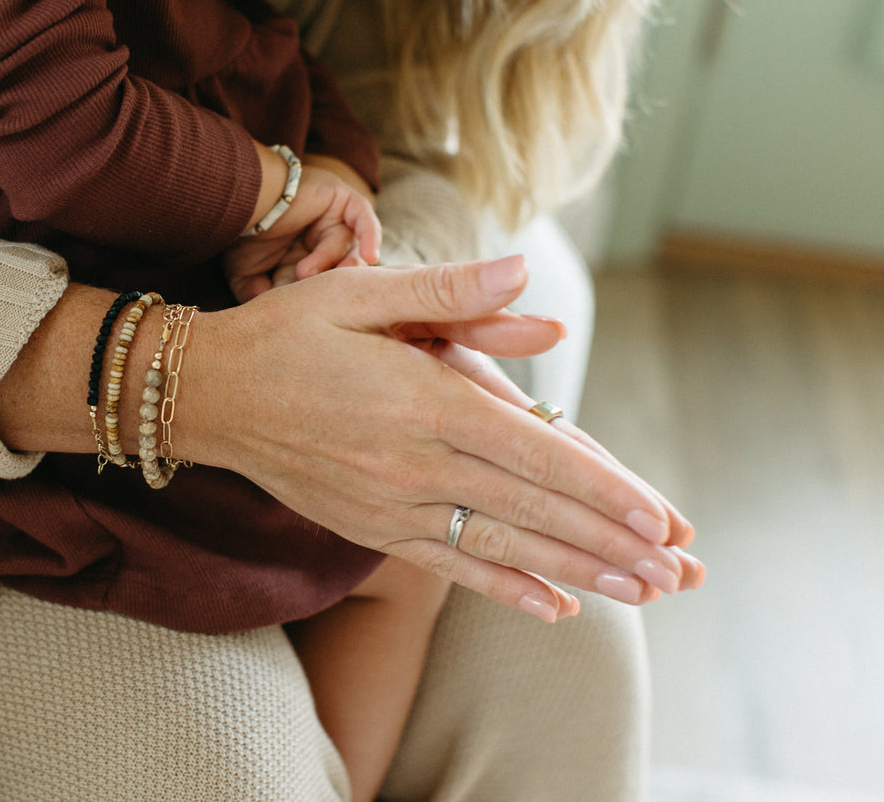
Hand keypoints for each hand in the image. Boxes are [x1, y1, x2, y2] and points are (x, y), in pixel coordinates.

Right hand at [180, 256, 702, 621]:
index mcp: (421, 400)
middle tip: (678, 566)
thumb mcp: (360, 293)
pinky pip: (448, 567)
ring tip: (641, 593)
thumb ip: (448, 292)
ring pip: (501, 547)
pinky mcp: (370, 530)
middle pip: (532, 509)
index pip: (534, 452)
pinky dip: (504, 590)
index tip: (660, 516)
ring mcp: (390, 506)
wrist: (206, 395)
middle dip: (612, 541)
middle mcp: (412, 463)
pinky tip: (554, 610)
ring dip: (577, 573)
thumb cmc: (286, 332)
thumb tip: (523, 274)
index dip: (603, 487)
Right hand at [223, 165, 381, 302]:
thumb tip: (273, 314)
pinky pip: (365, 219)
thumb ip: (258, 294)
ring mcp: (333, 218)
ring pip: (348, 247)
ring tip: (304, 271)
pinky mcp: (341, 200)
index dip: (319, 296)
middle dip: (328, 280)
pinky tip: (371, 255)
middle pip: (343, 266)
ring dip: (329, 261)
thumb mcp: (246, 274)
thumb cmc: (241, 235)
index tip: (302, 308)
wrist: (240, 201)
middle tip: (308, 289)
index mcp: (305, 256)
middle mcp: (321, 238)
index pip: (327, 282)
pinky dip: (370, 237)